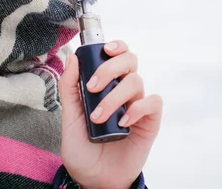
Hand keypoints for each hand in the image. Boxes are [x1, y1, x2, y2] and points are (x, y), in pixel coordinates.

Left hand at [58, 40, 162, 188]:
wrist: (94, 180)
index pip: (117, 55)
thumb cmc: (82, 149)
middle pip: (129, 60)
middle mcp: (124, 91)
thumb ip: (69, 88)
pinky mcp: (149, 122)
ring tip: (99, 118)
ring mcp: (137, 105)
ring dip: (114, 97)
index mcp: (107, 85)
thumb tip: (72, 57)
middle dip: (110, 68)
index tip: (105, 50)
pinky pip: (152, 102)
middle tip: (93, 87)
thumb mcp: (69, 118)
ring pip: (135, 82)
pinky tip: (124, 121)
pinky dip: (138, 108)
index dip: (116, 45)